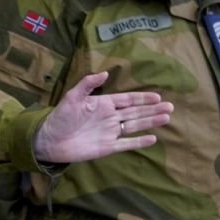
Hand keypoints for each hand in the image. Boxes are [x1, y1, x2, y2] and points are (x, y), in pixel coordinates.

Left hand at [33, 71, 171, 162]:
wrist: (49, 140)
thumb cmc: (59, 117)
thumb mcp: (72, 97)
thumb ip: (88, 85)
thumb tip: (105, 72)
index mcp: (103, 104)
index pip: (127, 100)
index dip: (142, 98)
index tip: (158, 96)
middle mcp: (110, 117)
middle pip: (136, 112)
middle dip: (152, 109)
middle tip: (170, 107)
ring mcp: (110, 132)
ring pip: (135, 126)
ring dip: (151, 122)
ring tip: (166, 118)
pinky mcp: (107, 147)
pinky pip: (126, 143)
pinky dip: (139, 142)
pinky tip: (153, 138)